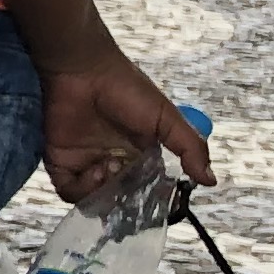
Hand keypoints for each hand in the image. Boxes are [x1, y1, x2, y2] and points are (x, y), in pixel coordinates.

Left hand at [41, 49, 212, 208]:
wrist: (84, 71)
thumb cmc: (129, 91)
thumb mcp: (168, 119)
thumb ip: (190, 148)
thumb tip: (211, 182)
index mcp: (140, 157)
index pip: (149, 190)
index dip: (155, 201)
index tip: (162, 203)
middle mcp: (114, 164)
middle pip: (120, 201)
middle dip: (128, 202)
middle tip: (132, 189)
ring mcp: (86, 164)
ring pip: (95, 201)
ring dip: (106, 194)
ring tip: (112, 169)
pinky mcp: (61, 162)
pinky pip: (69, 191)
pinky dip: (83, 189)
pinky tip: (96, 170)